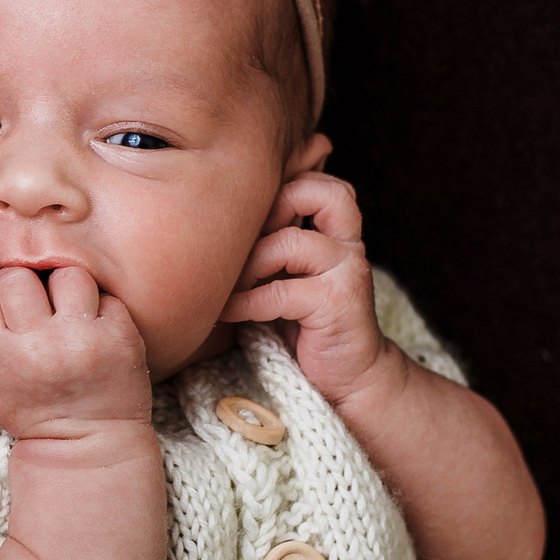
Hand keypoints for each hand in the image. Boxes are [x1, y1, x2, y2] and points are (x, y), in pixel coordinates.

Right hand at [0, 211, 152, 441]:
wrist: (90, 446)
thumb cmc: (32, 410)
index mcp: (1, 358)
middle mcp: (39, 347)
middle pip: (17, 275)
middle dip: (21, 286)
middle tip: (33, 316)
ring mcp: (82, 341)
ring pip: (65, 273)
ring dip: (64, 290)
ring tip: (69, 321)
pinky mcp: (120, 337)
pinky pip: (103, 294)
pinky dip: (98, 308)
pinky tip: (95, 335)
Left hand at [222, 172, 393, 406]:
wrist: (348, 377)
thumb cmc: (305, 324)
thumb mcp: (286, 275)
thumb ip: (271, 245)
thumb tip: (210, 217)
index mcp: (338, 233)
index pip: (319, 182)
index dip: (281, 190)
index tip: (248, 223)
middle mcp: (348, 245)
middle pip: (321, 192)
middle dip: (274, 208)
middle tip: (245, 241)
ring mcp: (347, 273)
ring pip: (290, 240)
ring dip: (249, 263)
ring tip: (230, 286)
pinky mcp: (338, 304)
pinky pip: (281, 292)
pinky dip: (246, 302)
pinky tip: (230, 313)